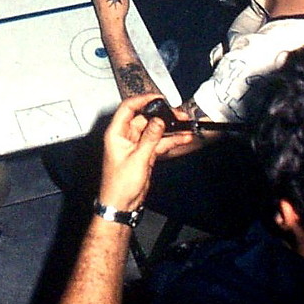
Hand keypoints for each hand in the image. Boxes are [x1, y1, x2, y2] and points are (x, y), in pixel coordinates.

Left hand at [99, 95, 193, 209]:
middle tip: (179, 115)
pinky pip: (158, 143)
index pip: (128, 108)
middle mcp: (126, 136)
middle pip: (145, 118)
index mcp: (117, 133)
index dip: (143, 100)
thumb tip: (159, 120)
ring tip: (186, 126)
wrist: (121, 205)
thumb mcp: (137, 159)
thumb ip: (150, 138)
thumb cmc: (120, 184)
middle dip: (162, 115)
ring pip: (154, 130)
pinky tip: (183, 138)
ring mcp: (136, 145)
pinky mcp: (145, 154)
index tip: (159, 98)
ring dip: (169, 128)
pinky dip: (170, 141)